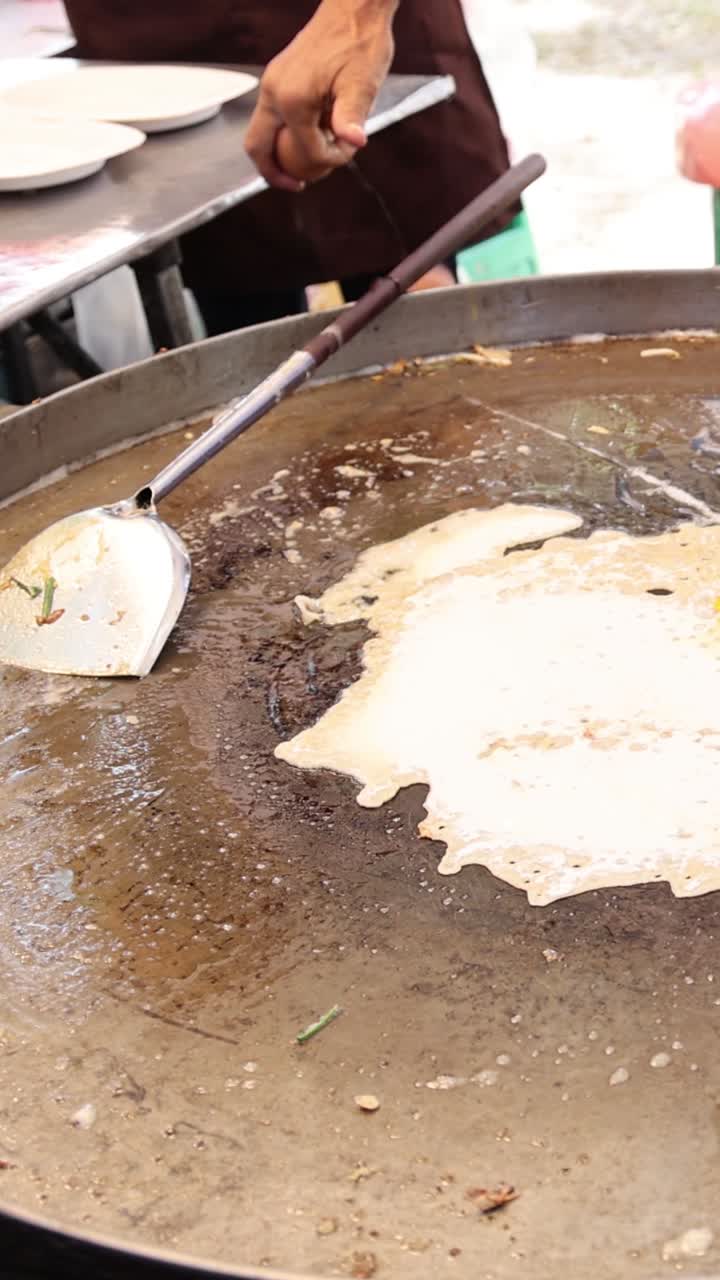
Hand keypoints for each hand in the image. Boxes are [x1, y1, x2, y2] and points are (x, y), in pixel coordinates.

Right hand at [245, 0, 397, 190]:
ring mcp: (271, 84)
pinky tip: (311, 136)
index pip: (303, 150)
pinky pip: (272, 117)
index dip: (327, 162)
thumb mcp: (361, 82)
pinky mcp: (277, 79)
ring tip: (307, 164)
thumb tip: (355, 142)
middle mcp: (273, 92)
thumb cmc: (359, 41)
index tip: (348, 154)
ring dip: (281, 154)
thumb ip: (352, 115)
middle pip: (257, 147)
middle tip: (297, 186)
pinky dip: (285, 134)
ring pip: (262, 133)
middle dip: (274, 173)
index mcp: (291, 98)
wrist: (353, 8)